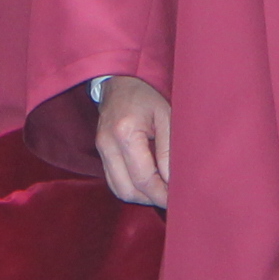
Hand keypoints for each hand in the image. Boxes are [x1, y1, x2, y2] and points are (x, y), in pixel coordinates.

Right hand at [98, 75, 171, 208]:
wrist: (122, 79)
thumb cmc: (148, 94)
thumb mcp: (166, 116)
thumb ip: (169, 150)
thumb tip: (172, 182)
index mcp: (125, 134)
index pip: (143, 178)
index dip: (161, 194)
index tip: (177, 200)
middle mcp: (107, 145)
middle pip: (127, 190)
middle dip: (150, 199)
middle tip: (171, 198)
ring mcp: (101, 149)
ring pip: (118, 189)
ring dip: (140, 195)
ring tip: (161, 191)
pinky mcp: (100, 151)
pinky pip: (113, 180)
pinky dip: (131, 187)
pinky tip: (148, 182)